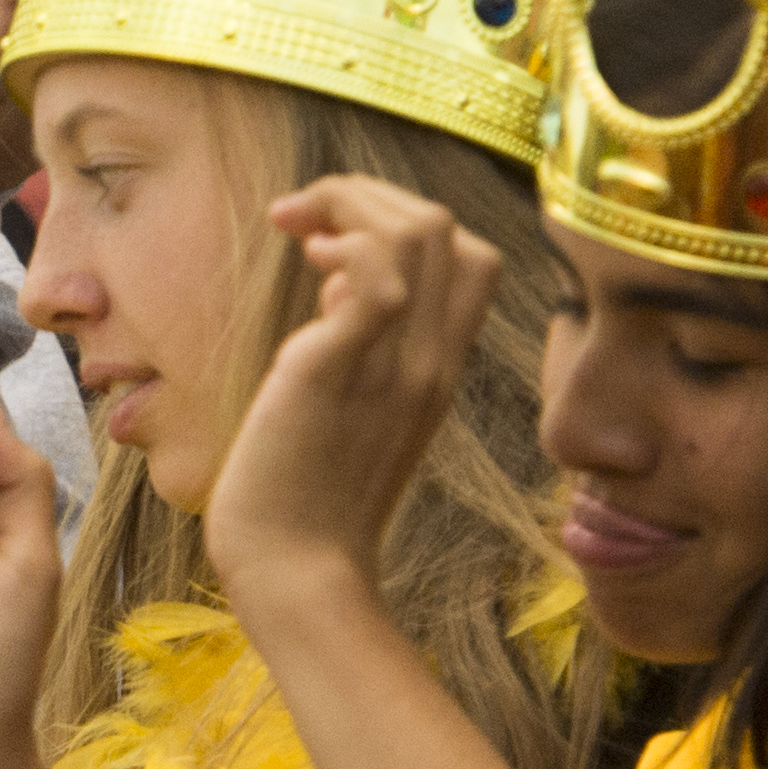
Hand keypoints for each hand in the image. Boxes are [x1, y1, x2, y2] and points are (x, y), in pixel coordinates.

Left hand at [198, 178, 499, 614]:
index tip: (331, 244)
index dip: (404, 221)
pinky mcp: (343, 370)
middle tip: (301, 224)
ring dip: (350, 204)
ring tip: (299, 234)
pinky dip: (344, 242)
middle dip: (367, 195)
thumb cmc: (304, 499)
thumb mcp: (347, 408)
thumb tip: (335, 288)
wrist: (296, 573)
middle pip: (448, 226)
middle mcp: (432, 360)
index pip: (471, 257)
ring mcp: (397, 364)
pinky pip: (378, 275)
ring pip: (420, 229)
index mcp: (437, 368)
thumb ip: (357, 345)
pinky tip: (305, 262)